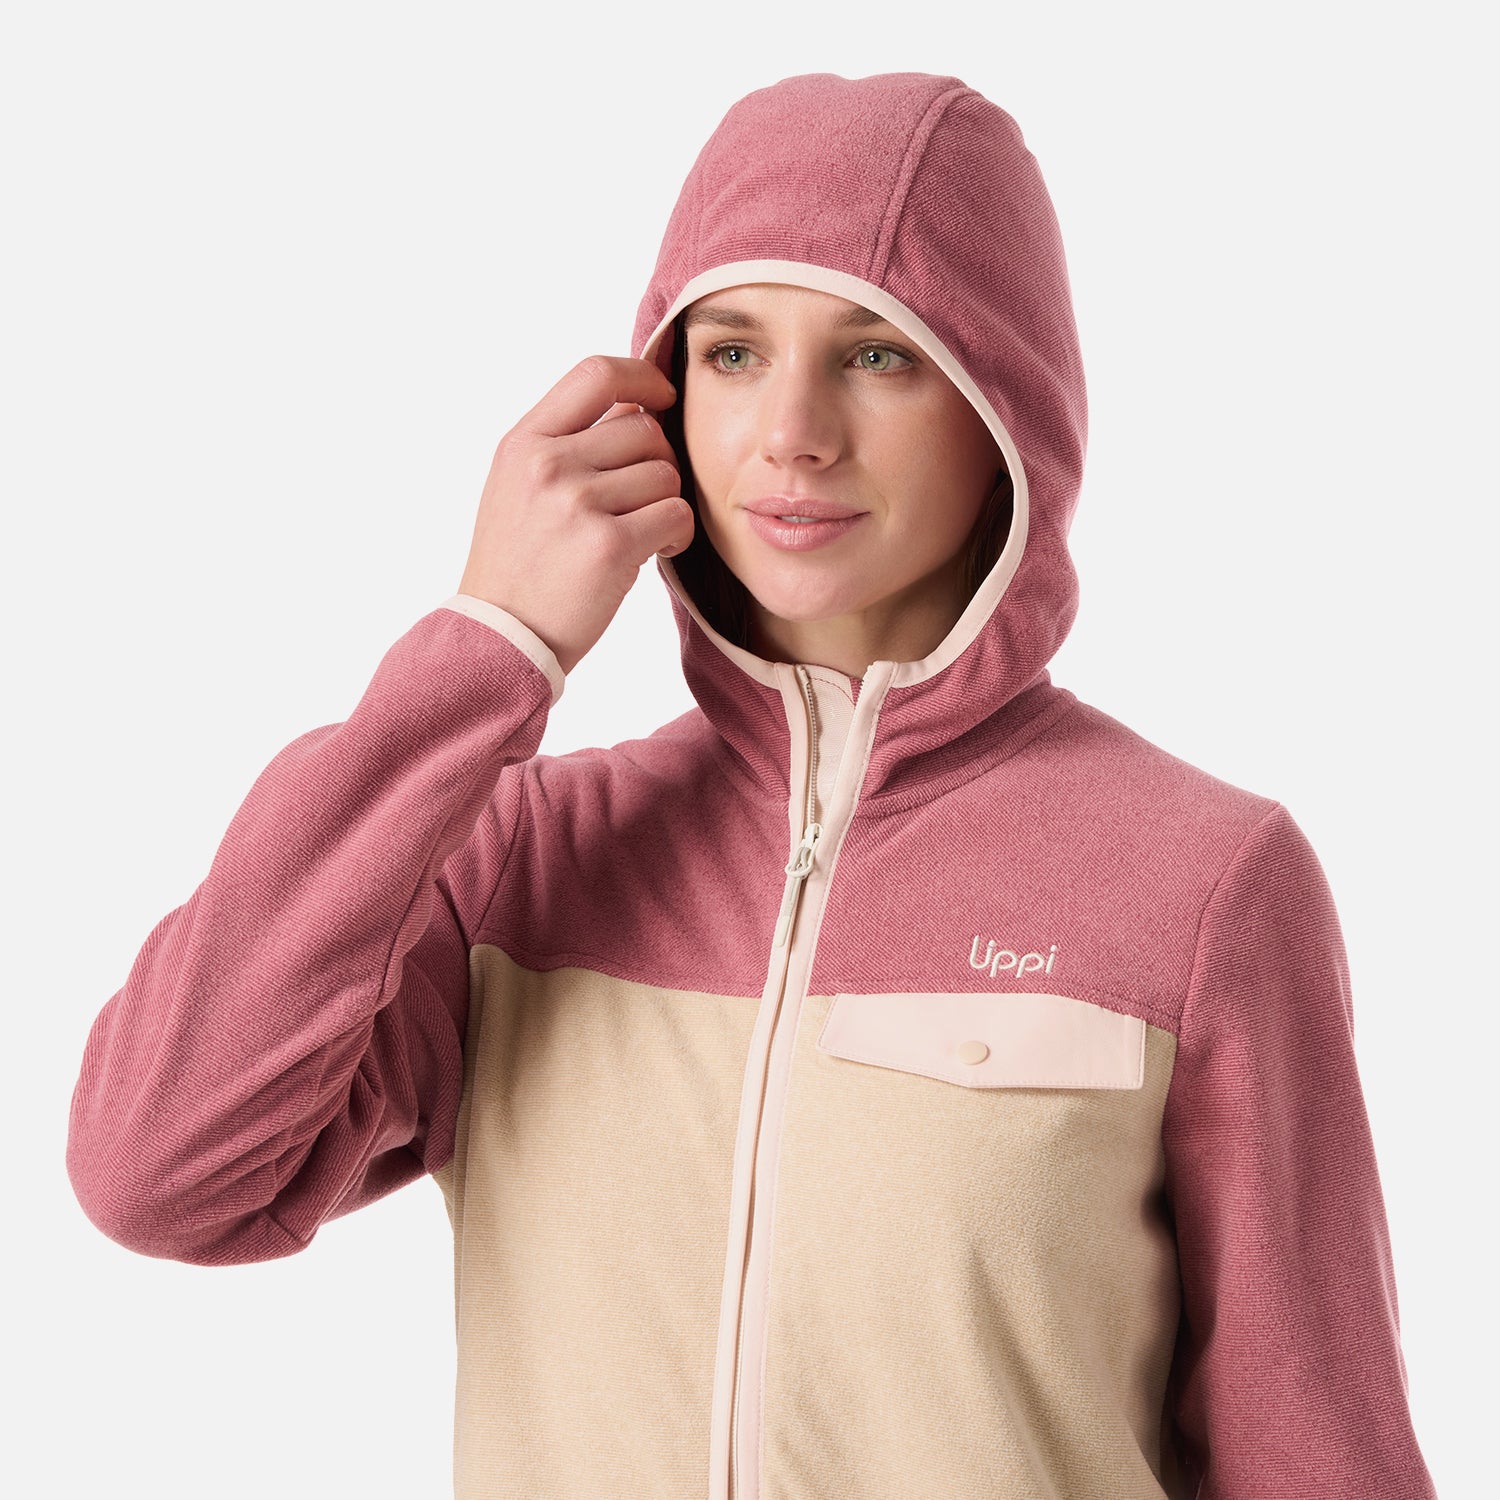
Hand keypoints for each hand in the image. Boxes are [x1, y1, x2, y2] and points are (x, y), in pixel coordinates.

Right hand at [458, 355, 693, 676]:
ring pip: (665, 473)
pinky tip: (653, 550)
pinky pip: (675, 514)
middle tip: (641, 501)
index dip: (643, 376)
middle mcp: (547, 464)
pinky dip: (676, 534)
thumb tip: (637, 406)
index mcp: (524, 442)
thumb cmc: (519, 565)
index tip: (664, 395)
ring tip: (640, 532)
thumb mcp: (518, 486)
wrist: (501, 636)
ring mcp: (577, 503)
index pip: (596, 374)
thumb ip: (566, 443)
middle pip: (644, 429)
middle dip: (658, 462)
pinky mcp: (609, 545)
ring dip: (665, 503)